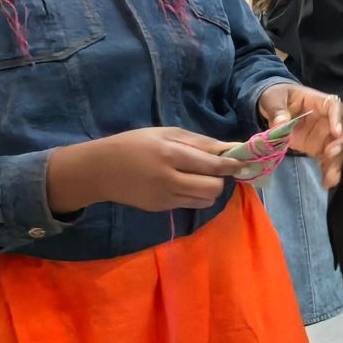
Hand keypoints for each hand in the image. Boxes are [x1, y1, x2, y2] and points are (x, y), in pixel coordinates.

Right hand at [48, 127, 240, 215]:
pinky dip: (197, 196)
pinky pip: (190, 205)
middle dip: (222, 179)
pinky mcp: (161, 209)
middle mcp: (169, 179)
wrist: (99, 170)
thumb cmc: (134, 144)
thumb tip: (230, 147)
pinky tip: (187, 184)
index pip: (212, 165)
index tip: (243, 162)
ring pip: (205, 200)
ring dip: (211, 189)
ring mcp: (165, 198)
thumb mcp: (165, 134)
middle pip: (213, 188)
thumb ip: (199, 142)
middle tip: (218, 169)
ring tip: (202, 176)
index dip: (232, 165)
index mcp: (170, 155)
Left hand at [257, 84, 342, 188]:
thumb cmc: (277, 97)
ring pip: (340, 148)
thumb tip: (281, 122)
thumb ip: (277, 109)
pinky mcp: (320, 149)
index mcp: (319, 102)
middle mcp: (329, 119)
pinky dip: (329, 172)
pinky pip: (329, 161)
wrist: (275, 109)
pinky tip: (326, 183)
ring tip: (330, 178)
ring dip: (337, 162)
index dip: (338, 118)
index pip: (335, 106)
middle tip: (332, 154)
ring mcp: (326, 135)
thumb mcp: (272, 98)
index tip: (335, 131)